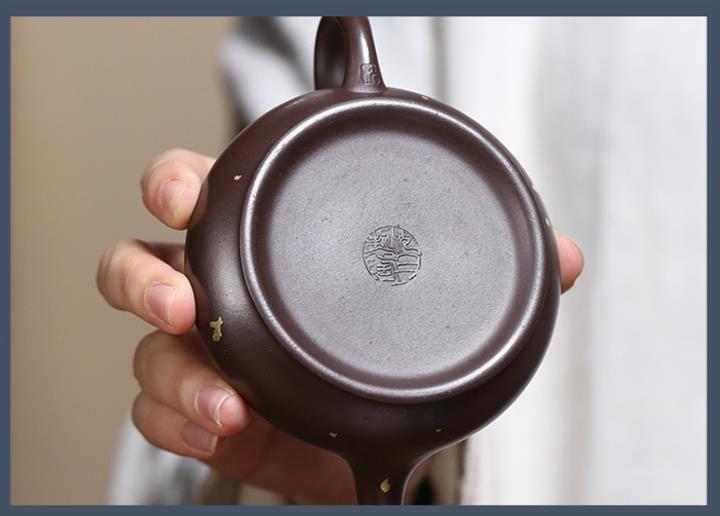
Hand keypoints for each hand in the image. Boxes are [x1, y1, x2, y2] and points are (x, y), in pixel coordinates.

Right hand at [96, 148, 583, 503]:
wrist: (373, 434)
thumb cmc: (387, 346)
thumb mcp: (431, 304)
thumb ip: (488, 274)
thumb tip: (566, 255)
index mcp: (261, 239)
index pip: (196, 190)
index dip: (177, 182)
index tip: (189, 193)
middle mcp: (218, 290)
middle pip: (137, 262)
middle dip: (146, 276)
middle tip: (182, 301)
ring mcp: (205, 354)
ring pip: (145, 347)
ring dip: (171, 373)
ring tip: (223, 405)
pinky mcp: (202, 413)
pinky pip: (154, 413)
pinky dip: (175, 423)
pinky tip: (219, 431)